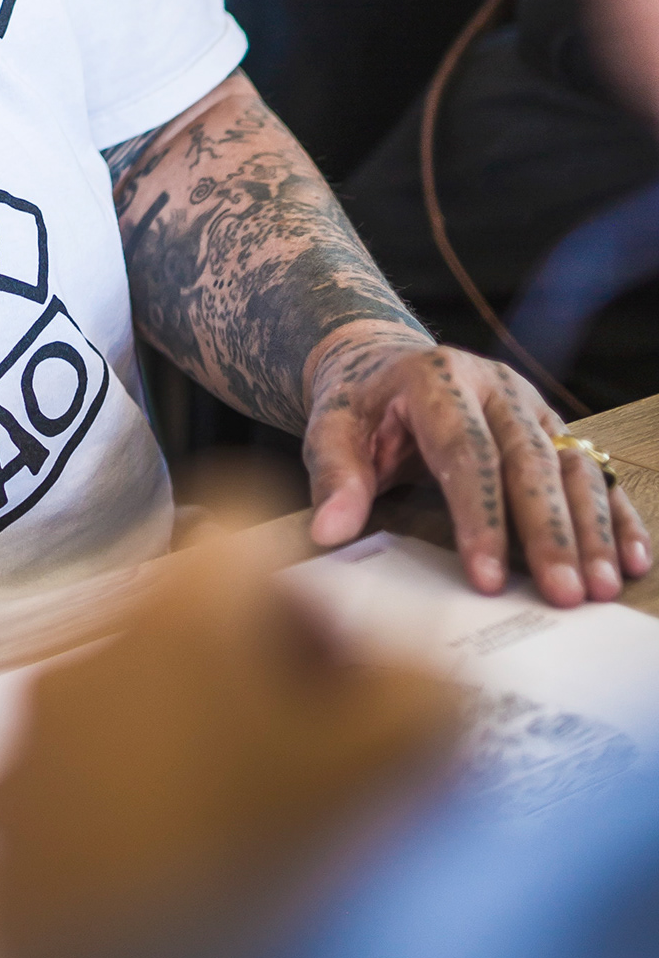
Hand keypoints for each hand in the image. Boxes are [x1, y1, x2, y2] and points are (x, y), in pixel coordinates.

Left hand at [0, 519, 461, 957]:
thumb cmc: (257, 874)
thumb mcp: (393, 768)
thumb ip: (423, 691)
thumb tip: (411, 679)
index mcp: (174, 610)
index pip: (249, 543)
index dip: (314, 608)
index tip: (344, 694)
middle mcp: (86, 647)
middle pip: (191, 626)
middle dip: (261, 685)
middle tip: (314, 777)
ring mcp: (33, 733)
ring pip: (139, 705)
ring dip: (201, 750)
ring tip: (252, 845)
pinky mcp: (5, 818)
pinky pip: (88, 782)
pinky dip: (139, 813)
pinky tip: (185, 889)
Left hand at [303, 325, 651, 606]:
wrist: (382, 363)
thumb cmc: (359, 406)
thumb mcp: (329, 429)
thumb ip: (334, 477)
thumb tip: (331, 532)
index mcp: (438, 378)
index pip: (466, 450)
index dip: (480, 516)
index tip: (488, 577)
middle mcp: (495, 385)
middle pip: (530, 460)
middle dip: (549, 531)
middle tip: (562, 594)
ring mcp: (531, 405)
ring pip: (572, 466)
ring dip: (591, 530)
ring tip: (599, 588)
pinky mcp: (553, 427)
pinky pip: (593, 470)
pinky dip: (616, 515)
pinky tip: (631, 558)